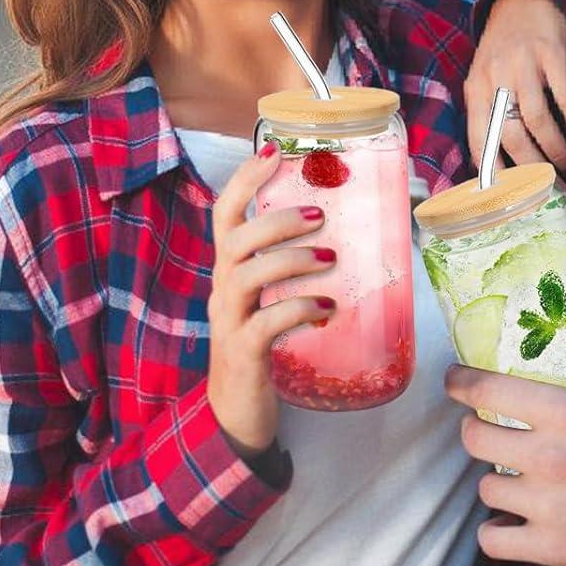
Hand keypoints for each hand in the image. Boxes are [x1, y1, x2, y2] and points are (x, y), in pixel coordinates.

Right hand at [207, 141, 336, 455]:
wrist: (236, 414)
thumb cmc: (261, 347)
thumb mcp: (269, 299)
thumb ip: (290, 269)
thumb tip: (343, 234)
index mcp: (229, 269)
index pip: (224, 214)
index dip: (245, 181)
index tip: (273, 151)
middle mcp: (222, 288)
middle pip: (235, 239)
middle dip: (276, 220)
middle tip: (318, 214)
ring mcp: (228, 321)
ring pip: (247, 274)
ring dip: (291, 259)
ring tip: (330, 259)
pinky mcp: (242, 353)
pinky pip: (265, 323)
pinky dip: (297, 308)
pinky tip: (326, 307)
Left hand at [445, 337, 565, 565]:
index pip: (484, 390)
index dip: (461, 384)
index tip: (456, 382)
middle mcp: (547, 455)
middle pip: (474, 440)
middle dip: (478, 433)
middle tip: (492, 432)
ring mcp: (548, 505)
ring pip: (485, 490)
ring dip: (496, 482)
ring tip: (514, 479)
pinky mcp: (555, 548)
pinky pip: (495, 541)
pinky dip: (498, 533)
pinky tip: (511, 523)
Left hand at [467, 0, 565, 180]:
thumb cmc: (504, 49)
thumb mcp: (485, 79)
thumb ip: (489, 114)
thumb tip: (496, 168)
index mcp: (475, 90)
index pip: (479, 142)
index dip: (496, 175)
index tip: (514, 200)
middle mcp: (495, 78)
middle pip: (512, 137)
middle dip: (535, 170)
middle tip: (556, 190)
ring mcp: (523, 64)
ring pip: (539, 121)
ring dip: (559, 153)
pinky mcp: (552, 53)